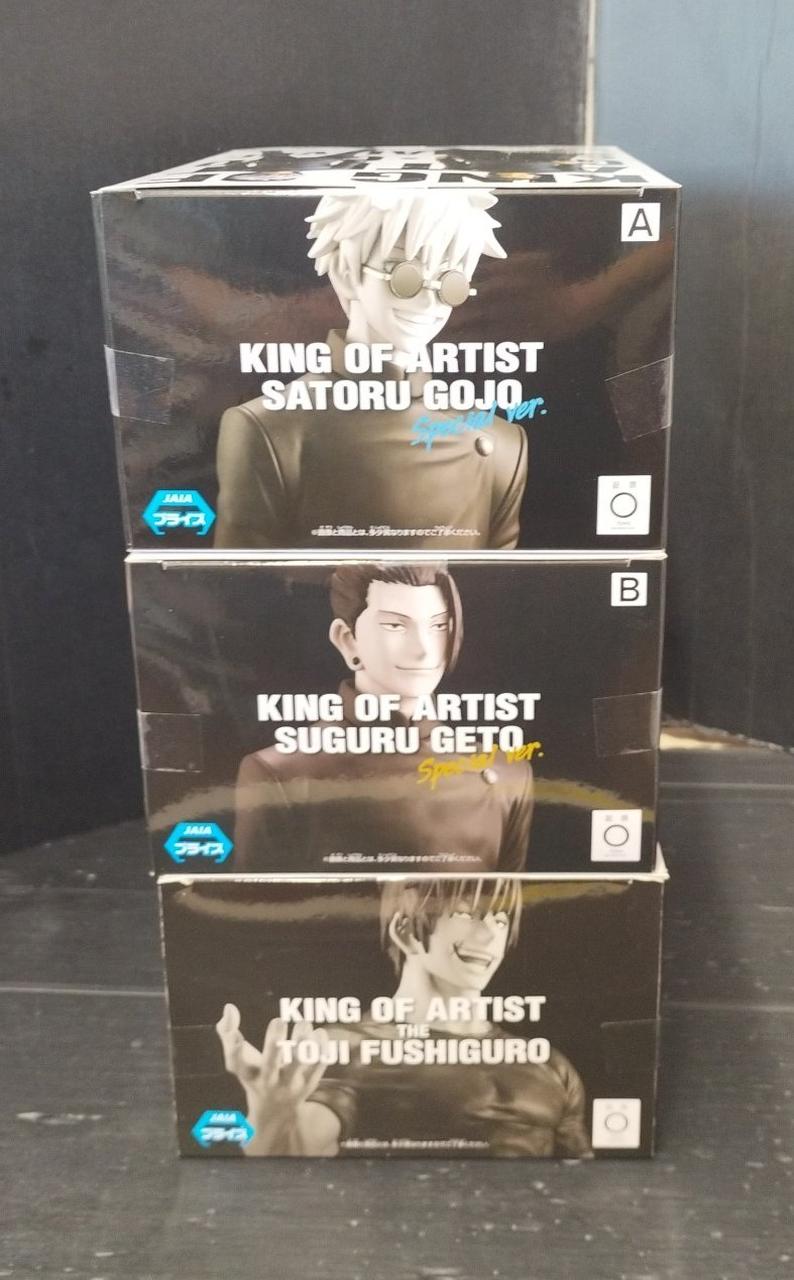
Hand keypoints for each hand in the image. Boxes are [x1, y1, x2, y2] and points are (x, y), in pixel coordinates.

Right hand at [215, 1003, 330, 1121]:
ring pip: (297, 1065)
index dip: (234, 1050)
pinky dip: (320, 1049)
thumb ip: (228, 1034)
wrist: (275, 1114)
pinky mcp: (308, 1085)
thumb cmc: (255, 1077)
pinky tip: (320, 1032)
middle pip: (270, 1064)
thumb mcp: (239, 1062)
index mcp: (248, 1074)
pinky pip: (316, 1067)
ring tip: (303, 1022)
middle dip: (273, 1043)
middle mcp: (268, 1082)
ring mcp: (289, 1085)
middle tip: (278, 1020)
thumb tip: (229, 1007)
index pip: (237, 1064)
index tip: (237, 1035)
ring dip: (301, 1044)